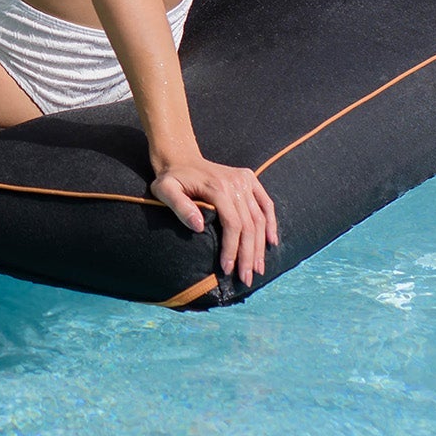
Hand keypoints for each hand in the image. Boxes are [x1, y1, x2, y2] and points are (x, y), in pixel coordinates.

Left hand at [151, 151, 277, 287]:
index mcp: (217, 188)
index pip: (232, 224)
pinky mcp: (249, 179)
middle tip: (245, 278)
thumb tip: (199, 227)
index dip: (232, 249)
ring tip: (257, 269)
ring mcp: (244, 180)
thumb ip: (180, 207)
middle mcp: (235, 183)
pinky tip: (271, 242)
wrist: (180, 157)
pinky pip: (266, 203)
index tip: (227, 269)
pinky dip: (271, 223)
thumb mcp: (164, 190)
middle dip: (248, 255)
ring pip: (259, 218)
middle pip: (249, 225)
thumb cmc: (170, 178)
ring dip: (260, 246)